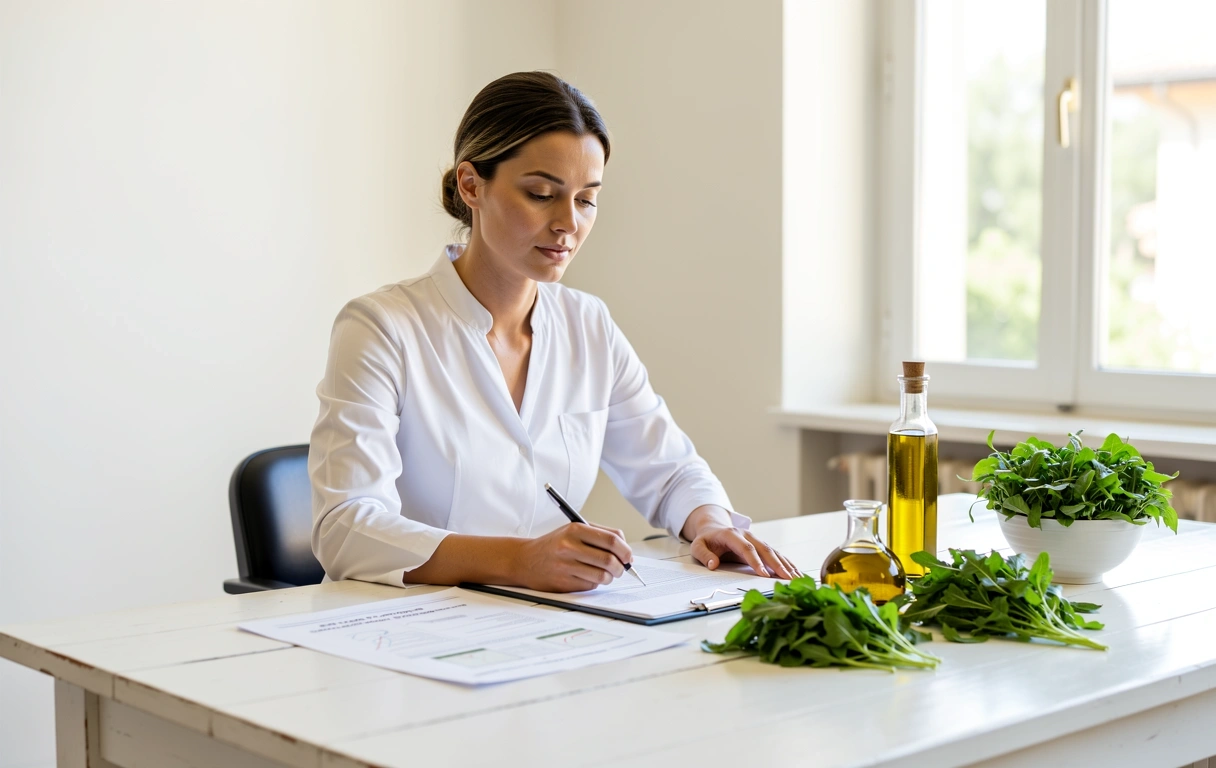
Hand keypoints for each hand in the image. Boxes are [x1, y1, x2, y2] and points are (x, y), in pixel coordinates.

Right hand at [516, 523, 632, 592]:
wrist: (525, 560)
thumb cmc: (554, 544)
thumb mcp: (573, 530)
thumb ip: (599, 534)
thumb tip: (625, 547)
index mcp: (575, 529)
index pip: (611, 540)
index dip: (625, 550)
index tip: (628, 556)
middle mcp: (569, 546)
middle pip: (609, 559)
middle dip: (621, 566)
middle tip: (622, 568)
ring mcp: (566, 565)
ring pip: (602, 575)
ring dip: (610, 577)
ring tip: (607, 574)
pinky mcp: (564, 582)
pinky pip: (591, 585)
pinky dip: (595, 583)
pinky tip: (589, 577)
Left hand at [681, 506, 800, 578]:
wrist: (713, 528)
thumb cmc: (706, 540)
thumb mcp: (697, 546)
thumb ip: (703, 554)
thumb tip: (713, 564)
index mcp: (732, 535)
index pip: (747, 549)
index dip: (756, 561)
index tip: (764, 574)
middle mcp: (748, 535)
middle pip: (765, 550)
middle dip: (777, 565)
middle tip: (788, 578)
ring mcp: (756, 539)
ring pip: (774, 551)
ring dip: (786, 565)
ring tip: (797, 577)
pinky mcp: (761, 545)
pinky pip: (776, 554)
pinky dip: (787, 563)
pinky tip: (796, 572)